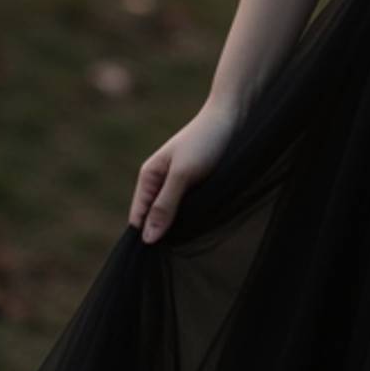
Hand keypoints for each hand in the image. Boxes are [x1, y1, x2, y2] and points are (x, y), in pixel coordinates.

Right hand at [130, 99, 244, 242]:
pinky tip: (206, 218)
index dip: (147, 237)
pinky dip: (195, 215)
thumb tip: (147, 239)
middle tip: (185, 240)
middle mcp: (159, 182)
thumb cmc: (205, 142)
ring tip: (197, 227)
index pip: (137, 219)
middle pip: (154, 219)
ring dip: (183, 224)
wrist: (232, 118)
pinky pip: (188, 209)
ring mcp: (177, 184)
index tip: (163, 252)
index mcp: (148, 177)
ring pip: (173, 216)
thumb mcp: (183, 176)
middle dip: (166, 232)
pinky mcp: (194, 185)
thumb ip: (165, 206)